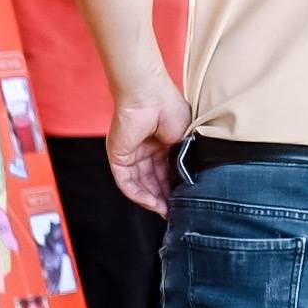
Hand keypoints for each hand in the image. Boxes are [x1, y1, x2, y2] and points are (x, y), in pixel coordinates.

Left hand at [106, 83, 189, 213]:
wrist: (148, 95)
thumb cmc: (170, 109)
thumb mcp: (186, 138)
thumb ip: (185, 159)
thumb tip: (190, 180)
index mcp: (161, 144)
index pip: (167, 173)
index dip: (175, 188)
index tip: (186, 201)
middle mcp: (145, 151)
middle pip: (153, 181)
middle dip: (164, 198)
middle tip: (177, 212)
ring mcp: (130, 155)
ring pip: (140, 185)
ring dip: (152, 200)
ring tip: (166, 211)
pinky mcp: (118, 157)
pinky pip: (126, 182)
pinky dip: (138, 194)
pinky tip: (151, 203)